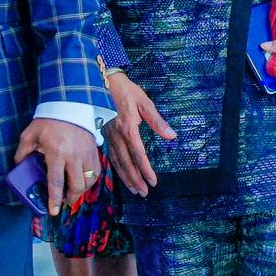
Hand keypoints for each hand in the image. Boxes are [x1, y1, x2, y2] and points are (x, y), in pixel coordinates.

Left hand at [14, 115, 100, 214]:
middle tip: (63, 202)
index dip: (54, 199)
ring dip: (81, 191)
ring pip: (89, 181)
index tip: (54, 211)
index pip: (56, 182)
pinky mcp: (94, 151)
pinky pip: (96, 172)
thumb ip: (22, 152)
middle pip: (76, 186)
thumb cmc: (49, 121)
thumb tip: (18, 165)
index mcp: (57, 153)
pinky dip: (90, 180)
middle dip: (70, 198)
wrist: (69, 105)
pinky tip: (83, 181)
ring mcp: (86, 154)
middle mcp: (74, 156)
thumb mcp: (30, 135)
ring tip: (73, 193)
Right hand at [103, 70, 174, 195]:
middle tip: (143, 193)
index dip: (145, 169)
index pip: (138, 154)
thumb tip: (171, 135)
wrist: (103, 81)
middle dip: (135, 179)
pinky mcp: (103, 135)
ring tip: (134, 189)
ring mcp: (108, 136)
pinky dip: (116, 168)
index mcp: (127, 128)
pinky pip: (110, 155)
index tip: (153, 181)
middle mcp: (116, 135)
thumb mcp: (145, 102)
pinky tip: (122, 175)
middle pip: (126, 163)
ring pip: (116, 161)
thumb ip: (157, 121)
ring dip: (126, 177)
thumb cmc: (126, 91)